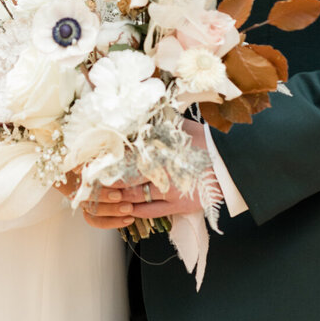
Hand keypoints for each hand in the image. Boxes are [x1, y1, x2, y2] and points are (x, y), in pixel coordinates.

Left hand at [81, 119, 219, 227]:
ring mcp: (167, 191)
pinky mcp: (176, 206)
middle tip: (88, 180)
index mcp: (159, 150)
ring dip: (115, 197)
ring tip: (100, 195)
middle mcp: (160, 171)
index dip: (106, 160)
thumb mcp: (181, 128)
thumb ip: (160, 122)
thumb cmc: (206, 142)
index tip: (91, 161)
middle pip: (124, 178)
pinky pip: (148, 212)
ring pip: (132, 197)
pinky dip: (133, 210)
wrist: (231, 165)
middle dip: (105, 180)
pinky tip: (123, 208)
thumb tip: (142, 108)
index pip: (124, 157)